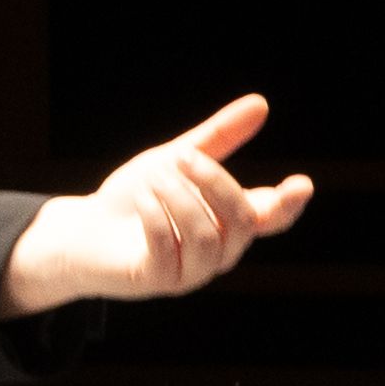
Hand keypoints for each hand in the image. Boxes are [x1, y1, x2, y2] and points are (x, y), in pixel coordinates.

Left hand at [0, 94, 315, 314]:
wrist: (84, 231)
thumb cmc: (136, 198)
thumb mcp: (175, 160)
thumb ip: (218, 138)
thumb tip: (260, 104)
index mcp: (228, 223)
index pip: (270, 218)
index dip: (289, 205)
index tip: (300, 184)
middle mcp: (218, 252)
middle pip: (242, 221)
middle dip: (214, 182)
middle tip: (182, 157)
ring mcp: (190, 272)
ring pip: (208, 237)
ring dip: (180, 198)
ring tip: (154, 177)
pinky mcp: (158, 281)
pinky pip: (168, 250)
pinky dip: (155, 217)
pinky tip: (142, 198)